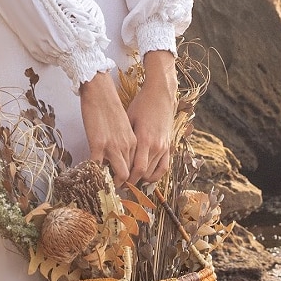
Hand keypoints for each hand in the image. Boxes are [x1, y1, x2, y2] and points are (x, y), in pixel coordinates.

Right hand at [80, 72, 136, 187]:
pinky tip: (89, 173)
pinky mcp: (98, 144)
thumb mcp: (123, 125)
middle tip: (112, 189)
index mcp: (134, 142)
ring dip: (111, 183)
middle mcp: (127, 146)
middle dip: (122, 185)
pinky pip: (97, 166)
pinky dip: (94, 173)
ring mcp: (113, 146)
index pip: (136, 167)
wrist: (100, 91)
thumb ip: (124, 140)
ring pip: (119, 175)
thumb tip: (119, 153)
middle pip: (130, 175)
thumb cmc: (110, 105)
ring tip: (102, 185)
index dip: (129, 178)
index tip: (122, 183)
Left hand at [126, 51, 176, 185]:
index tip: (117, 182)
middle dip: (132, 182)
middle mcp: (156, 146)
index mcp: (144, 139)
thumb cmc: (142, 104)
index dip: (127, 179)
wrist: (161, 94)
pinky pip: (164, 167)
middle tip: (121, 185)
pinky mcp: (169, 145)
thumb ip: (124, 138)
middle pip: (144, 173)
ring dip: (143, 180)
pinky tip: (147, 177)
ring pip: (154, 173)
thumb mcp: (129, 119)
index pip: (137, 169)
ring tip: (131, 181)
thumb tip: (111, 153)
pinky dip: (156, 175)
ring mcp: (164, 146)